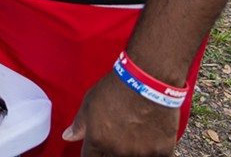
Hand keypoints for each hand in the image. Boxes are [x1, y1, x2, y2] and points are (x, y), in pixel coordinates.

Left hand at [62, 69, 179, 155]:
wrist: (147, 81)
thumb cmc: (117, 88)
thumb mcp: (90, 103)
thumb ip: (79, 124)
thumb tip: (68, 136)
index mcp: (98, 141)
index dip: (93, 154)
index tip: (97, 149)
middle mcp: (118, 151)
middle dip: (111, 152)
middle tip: (118, 136)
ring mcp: (142, 153)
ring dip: (132, 152)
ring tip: (135, 135)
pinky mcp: (163, 151)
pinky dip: (152, 152)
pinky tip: (150, 139)